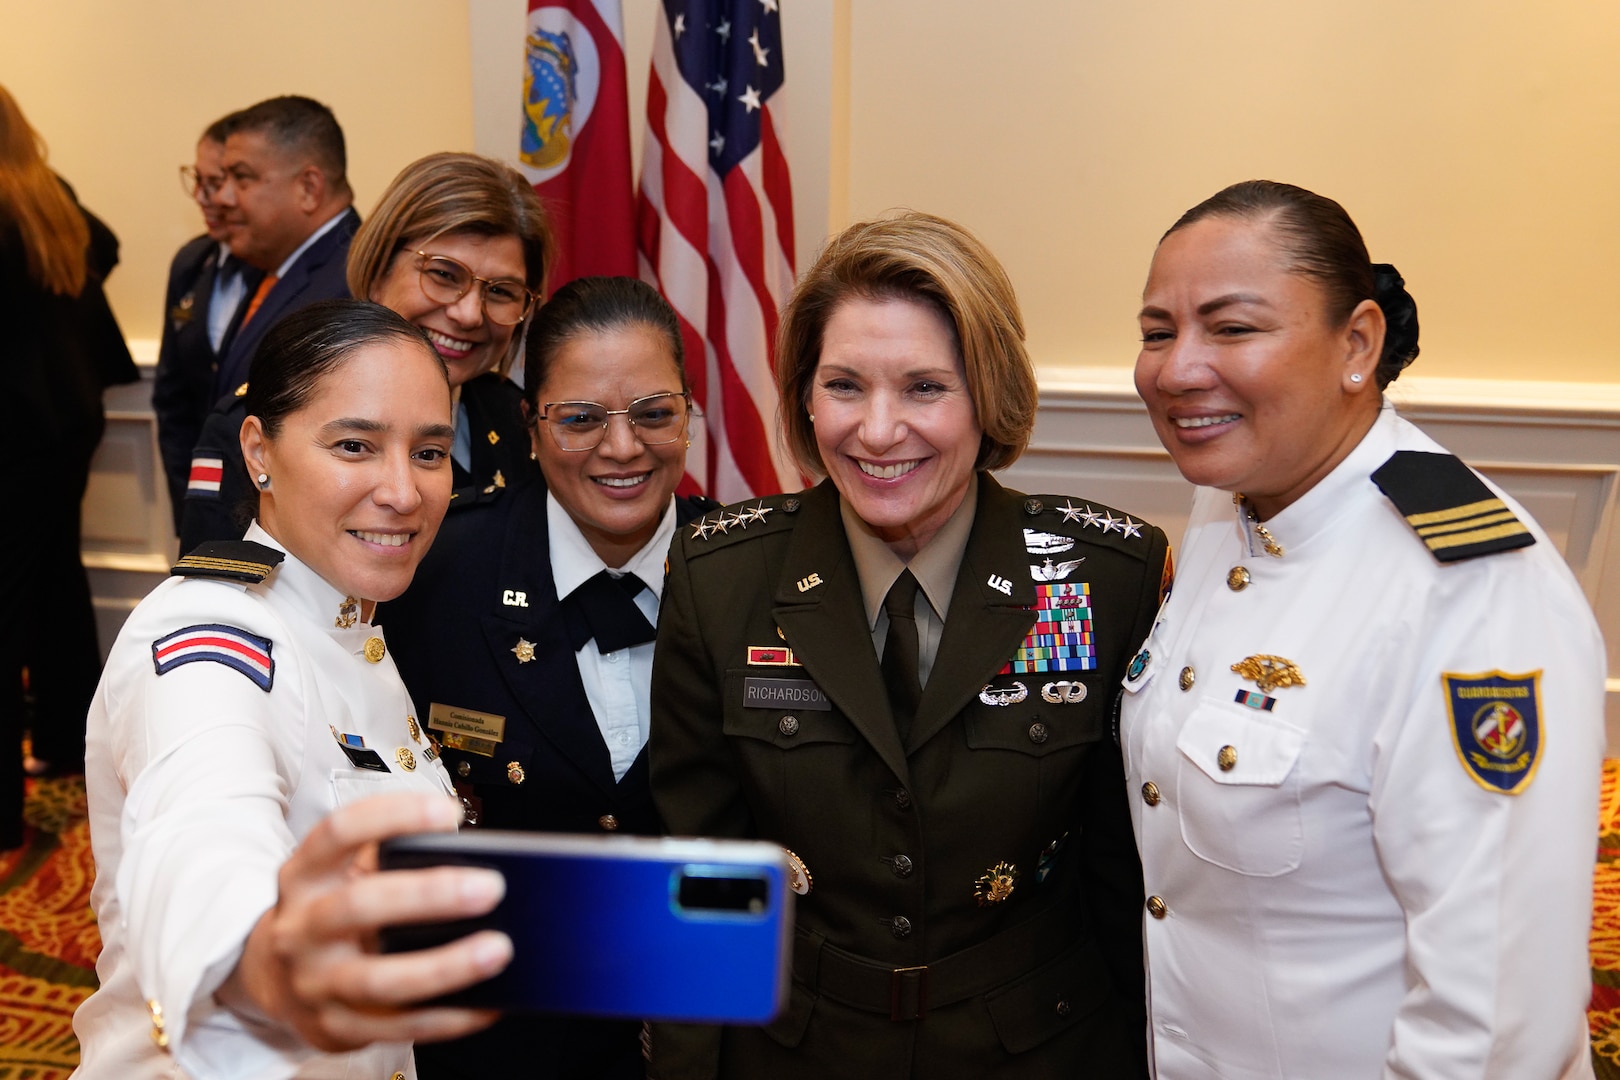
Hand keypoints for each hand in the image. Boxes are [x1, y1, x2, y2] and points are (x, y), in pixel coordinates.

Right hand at [221, 790, 511, 1051]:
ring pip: (378, 979)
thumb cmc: (333, 911)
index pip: (338, 832)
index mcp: (305, 875)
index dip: (391, 816)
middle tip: (490, 887)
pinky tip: (488, 1003)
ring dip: (444, 966)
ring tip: (498, 949)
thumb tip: (476, 858)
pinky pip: (397, 1026)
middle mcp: (302, 927)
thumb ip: (392, 859)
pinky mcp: (335, 1027)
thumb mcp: (342, 875)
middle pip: (359, 906)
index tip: (447, 811)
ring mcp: (315, 982)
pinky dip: (448, 1017)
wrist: (276, 979)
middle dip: (428, 895)